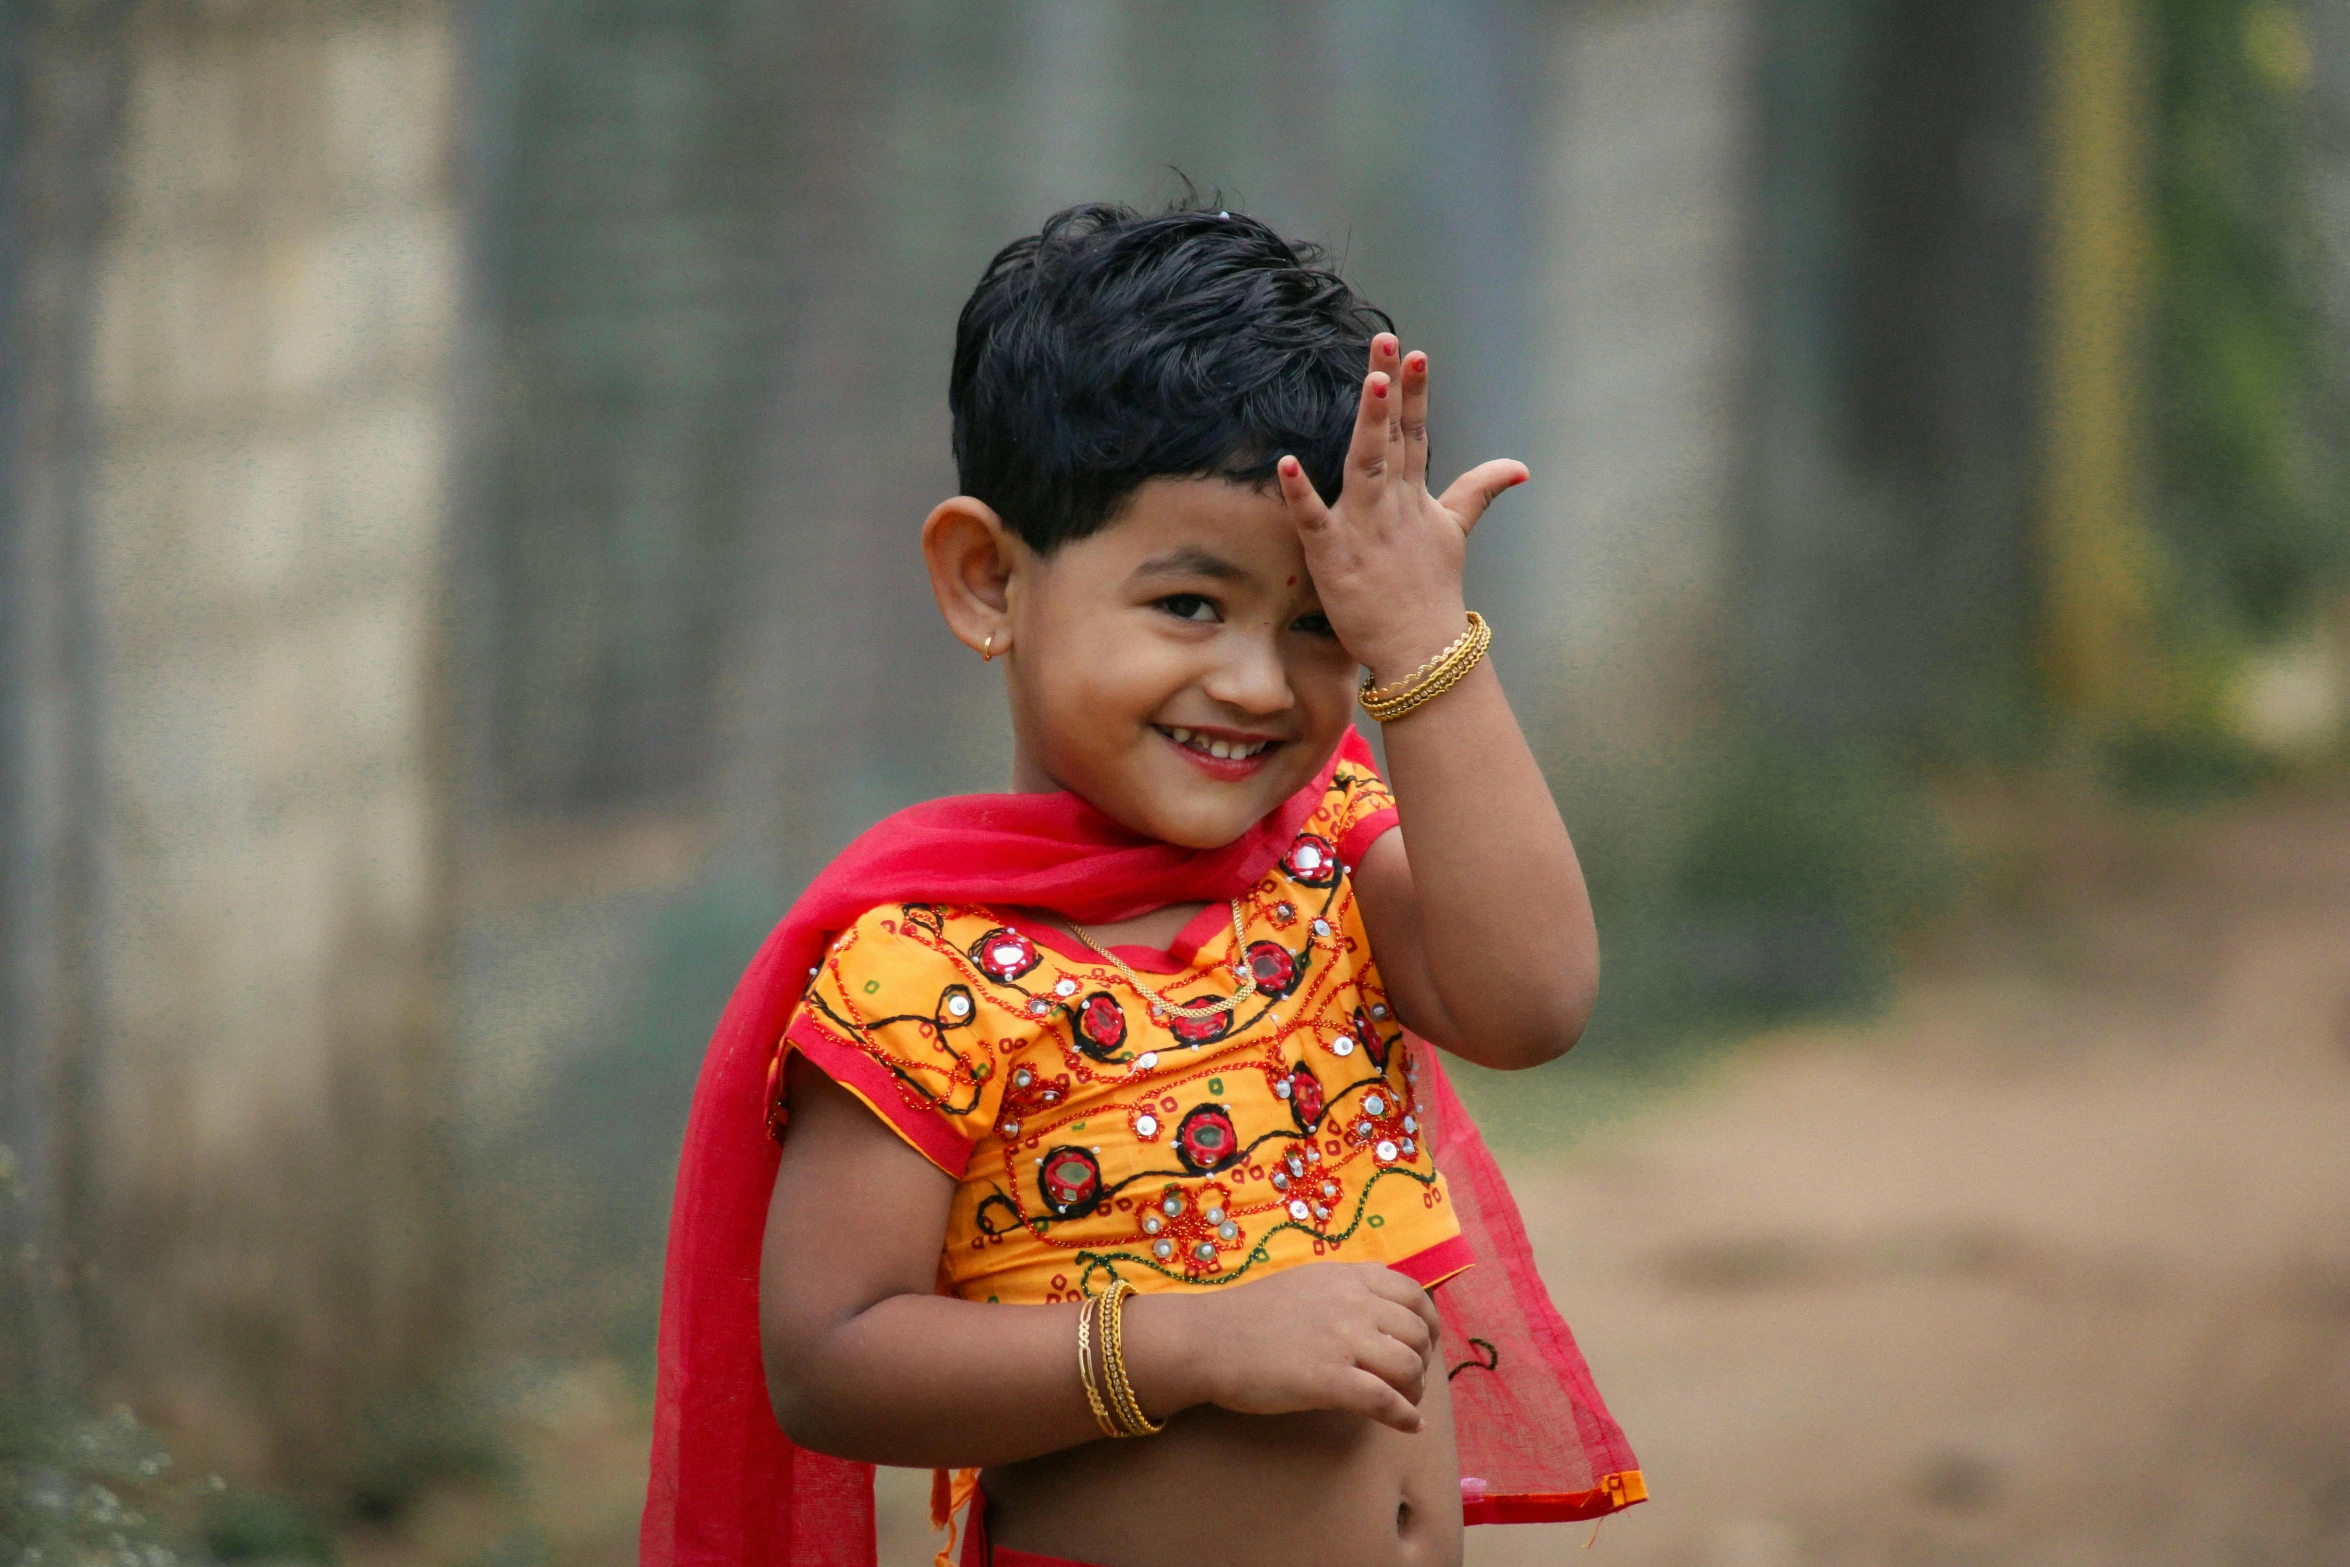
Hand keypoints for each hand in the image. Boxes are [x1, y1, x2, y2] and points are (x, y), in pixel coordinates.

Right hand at [1142, 1261, 1443, 1433]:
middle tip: (1411, 1380)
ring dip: (1415, 1390)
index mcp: (1347, 1277)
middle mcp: (1352, 1303)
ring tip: (1406, 1403)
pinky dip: (1405, 1416)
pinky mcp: (1331, 1380)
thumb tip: (1378, 1291)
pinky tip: (1408, 1426)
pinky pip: (1387, 1401)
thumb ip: (1343, 1286)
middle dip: (1422, 1360)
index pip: (1412, 1294)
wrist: (1207, 1339)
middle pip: (1416, 1332)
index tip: (1424, 1343)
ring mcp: (1343, 1340)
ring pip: (1409, 1366)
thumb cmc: (1247, 1315)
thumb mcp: (1304, 1281)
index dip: (1427, 1322)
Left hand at [1275, 334, 1526, 685]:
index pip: (1415, 434)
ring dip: (1369, 424)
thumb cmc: (1432, 593)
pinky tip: (1285, 464)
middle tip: (1387, 342)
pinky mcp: (1334, 557)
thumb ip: (1478, 491)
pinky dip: (1300, 494)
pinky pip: (1313, 520)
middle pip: (1392, 436)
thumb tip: (1519, 466)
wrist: (1423, 652)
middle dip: (1391, 389)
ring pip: (1366, 465)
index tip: (1414, 352)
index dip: (1414, 393)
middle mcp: (1392, 505)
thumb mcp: (1454, 532)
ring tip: (1370, 383)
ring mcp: (1365, 529)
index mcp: (1414, 497)